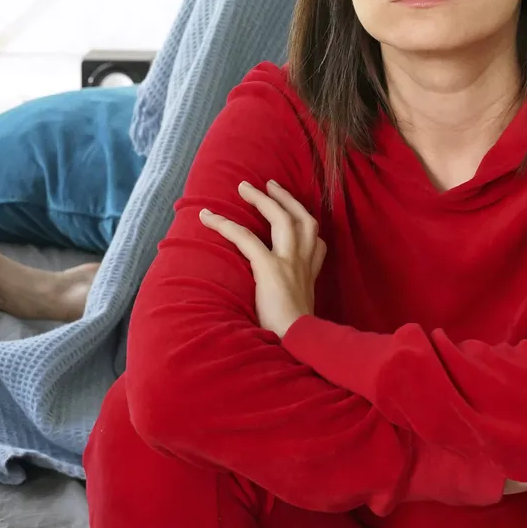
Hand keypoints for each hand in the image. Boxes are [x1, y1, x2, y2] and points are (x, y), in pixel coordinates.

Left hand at [199, 180, 326, 337]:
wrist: (300, 343)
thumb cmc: (298, 336)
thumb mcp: (304, 314)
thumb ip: (296, 302)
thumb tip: (284, 309)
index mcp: (311, 275)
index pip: (318, 244)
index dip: (309, 230)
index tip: (301, 220)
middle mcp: (304, 263)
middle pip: (302, 219)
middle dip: (286, 199)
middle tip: (271, 184)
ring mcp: (289, 262)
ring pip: (280, 218)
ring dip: (262, 200)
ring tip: (245, 187)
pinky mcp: (270, 267)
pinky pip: (245, 238)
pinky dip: (225, 225)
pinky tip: (208, 217)